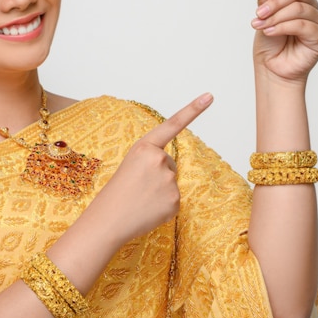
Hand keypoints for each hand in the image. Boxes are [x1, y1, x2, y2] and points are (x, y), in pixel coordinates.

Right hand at [94, 93, 212, 242]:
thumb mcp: (130, 165)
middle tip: (137, 187)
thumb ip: (152, 160)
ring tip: (140, 199)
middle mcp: (159, 159)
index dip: (193, 110)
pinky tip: (148, 209)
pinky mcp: (175, 200)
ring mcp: (169, 180)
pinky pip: (173, 199)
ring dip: (159, 191)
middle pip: (170, 163)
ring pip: (171, 182)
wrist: (108, 220)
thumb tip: (170, 173)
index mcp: (144, 147)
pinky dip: (163, 205)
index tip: (209, 96)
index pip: (172, 125)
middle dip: (157, 174)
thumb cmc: (116, 193)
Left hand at [242, 0, 317, 82]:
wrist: (271, 70)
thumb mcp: (262, 17)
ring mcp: (317, 20)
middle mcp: (309, 6)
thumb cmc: (268, 45)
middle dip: (274, 3)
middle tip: (257, 16)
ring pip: (296, 9)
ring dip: (275, 19)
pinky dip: (283, 27)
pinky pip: (301, 24)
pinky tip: (271, 33)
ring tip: (262, 29)